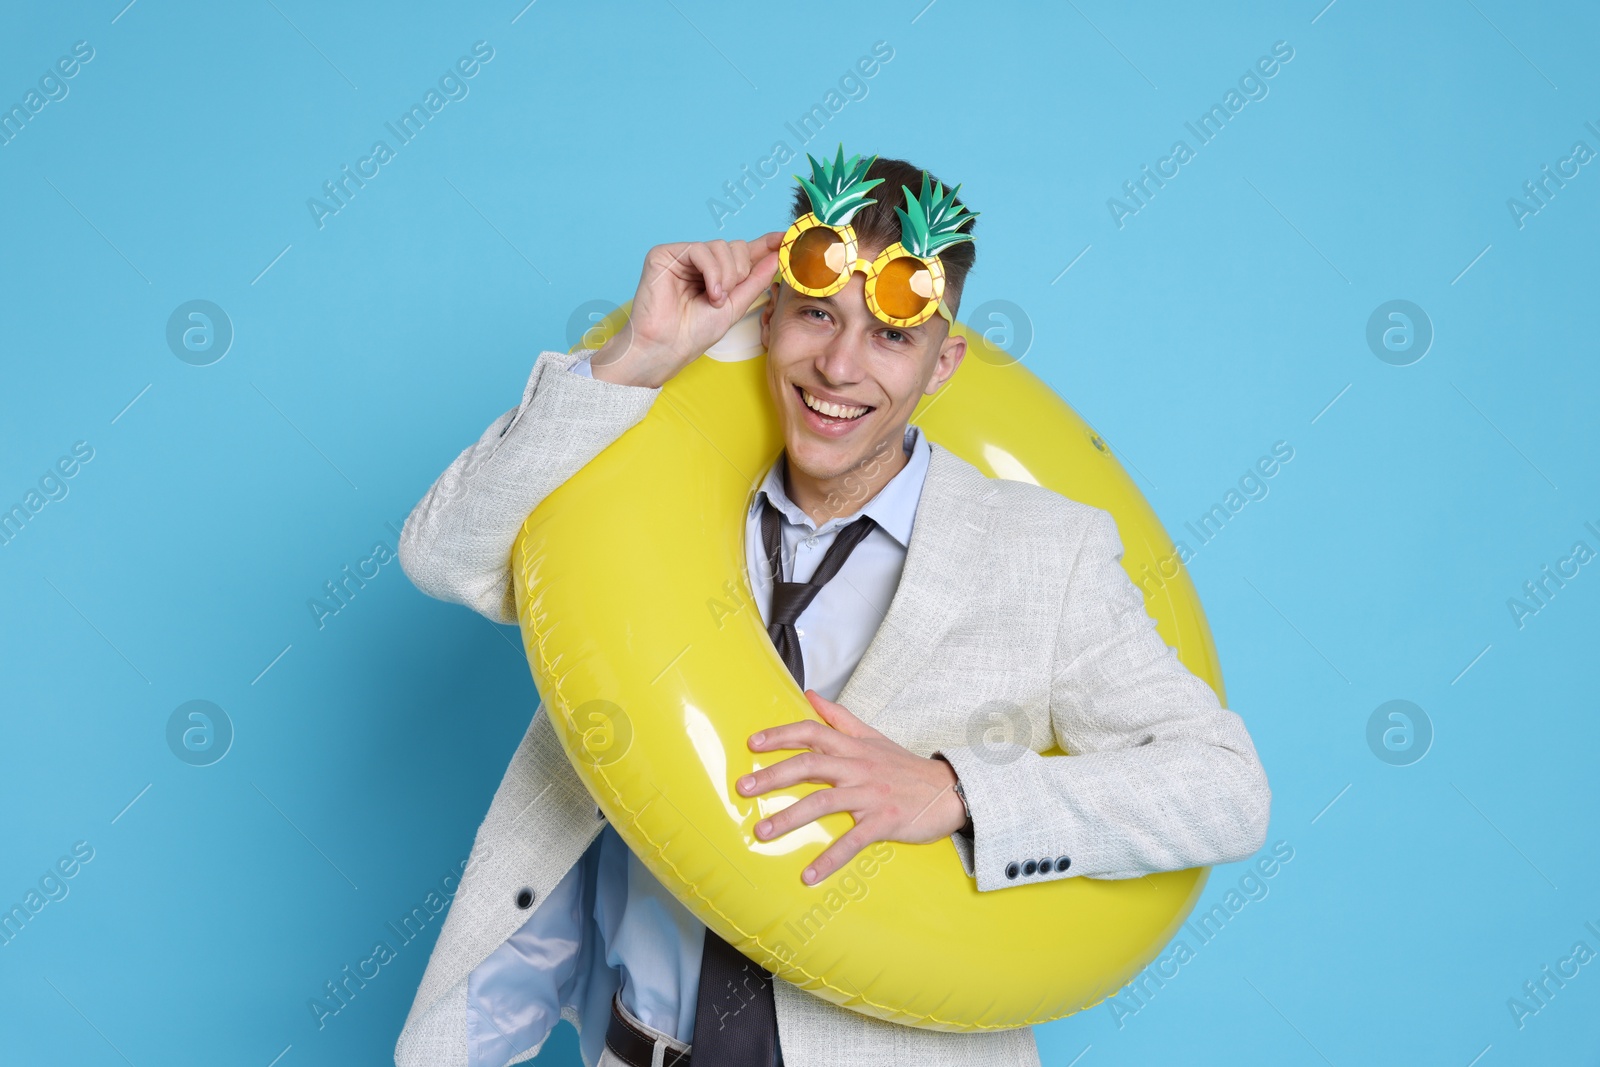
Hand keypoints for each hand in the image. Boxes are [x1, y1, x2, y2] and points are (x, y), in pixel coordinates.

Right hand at [591, 232, 784, 387]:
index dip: (764, 244)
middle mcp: (699, 263)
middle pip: (735, 246)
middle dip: (740, 272)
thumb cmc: (694, 333)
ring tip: (716, 299)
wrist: (666, 347)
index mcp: (716, 274)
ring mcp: (681, 256)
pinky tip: (710, 291)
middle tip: (728, 296)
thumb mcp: (735, 306)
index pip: (743, 253)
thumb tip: (776, 255)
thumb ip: (755, 280)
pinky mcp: (664, 254)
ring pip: (720, 246)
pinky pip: (699, 249)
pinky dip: (711, 271)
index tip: (785, 238)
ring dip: (726, 274)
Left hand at [737, 690, 968, 884]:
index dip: (781, 736)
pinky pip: (851, 841)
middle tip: (743, 789)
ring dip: (789, 818)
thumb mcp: (872, 737)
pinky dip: (829, 859)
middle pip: (809, 765)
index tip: (753, 744)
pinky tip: (808, 874)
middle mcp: (857, 768)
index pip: (812, 733)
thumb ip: (839, 718)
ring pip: (823, 803)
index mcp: (853, 748)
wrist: (949, 791)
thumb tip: (810, 695)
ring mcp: (869, 795)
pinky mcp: (882, 822)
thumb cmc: (905, 767)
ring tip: (762, 832)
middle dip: (773, 776)